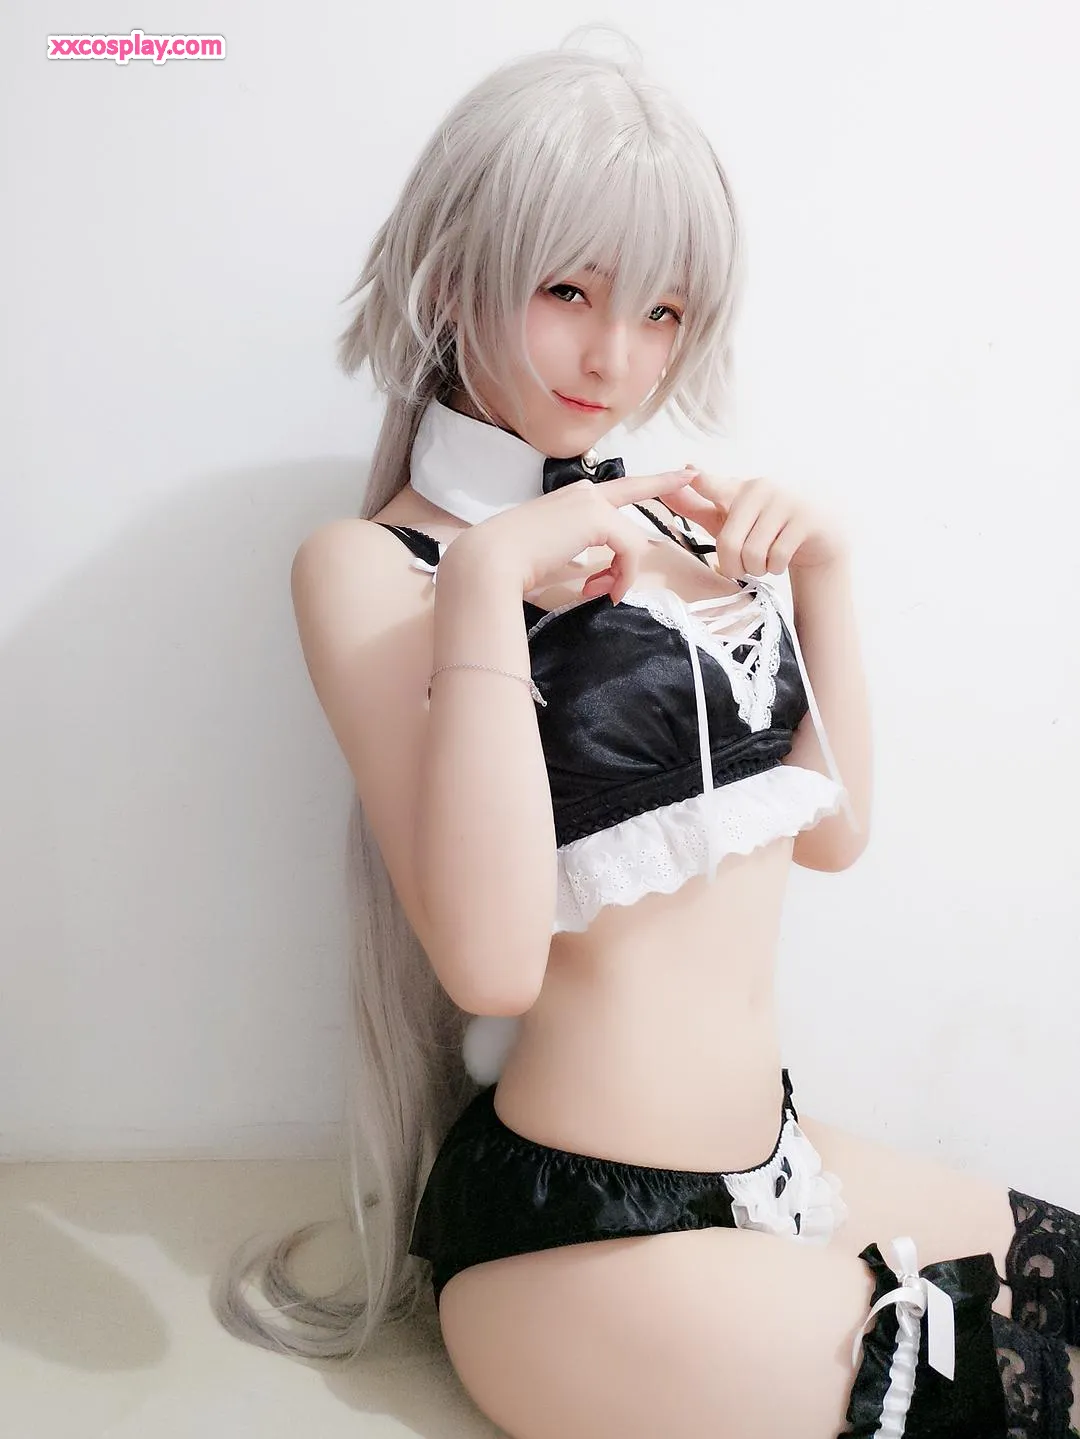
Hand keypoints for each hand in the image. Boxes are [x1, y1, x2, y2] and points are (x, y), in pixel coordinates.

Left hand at [661, 466, 847, 578]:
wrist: (817, 537)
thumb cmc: (763, 528)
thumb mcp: (727, 518)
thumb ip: (697, 507)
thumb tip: (664, 491)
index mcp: (738, 488)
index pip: (713, 484)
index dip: (701, 482)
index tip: (689, 473)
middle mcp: (761, 489)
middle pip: (730, 543)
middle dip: (734, 566)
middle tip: (743, 566)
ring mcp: (785, 502)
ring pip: (754, 553)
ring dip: (757, 568)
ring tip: (764, 561)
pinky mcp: (806, 520)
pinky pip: (777, 558)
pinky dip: (775, 569)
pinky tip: (780, 560)